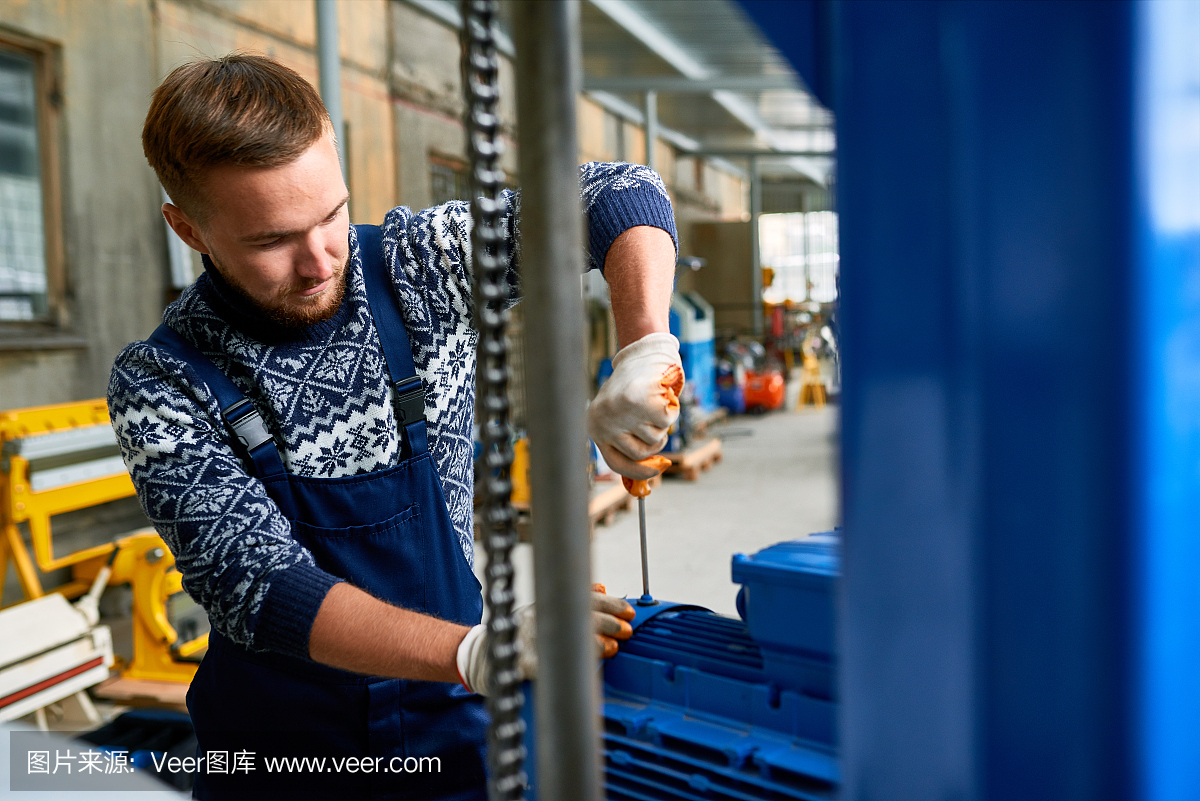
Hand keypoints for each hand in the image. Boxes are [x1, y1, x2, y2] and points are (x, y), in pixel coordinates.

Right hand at [455, 588, 635, 694]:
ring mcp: (533, 640)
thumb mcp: (544, 608)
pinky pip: (552, 664)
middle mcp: (541, 617)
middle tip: (626, 631)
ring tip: (613, 648)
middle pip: (583, 616)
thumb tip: (601, 587)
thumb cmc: (520, 631)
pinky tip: (585, 668)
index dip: (611, 604)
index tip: (629, 612)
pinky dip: (569, 665)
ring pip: (570, 639)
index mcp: (547, 604)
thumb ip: (573, 599)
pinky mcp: (525, 664)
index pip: (585, 598)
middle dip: (609, 623)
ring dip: (596, 643)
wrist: (485, 653)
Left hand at [588, 332, 684, 479]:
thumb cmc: (634, 386)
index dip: (638, 472)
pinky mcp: (642, 403)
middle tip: (656, 422)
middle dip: (655, 442)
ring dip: (662, 424)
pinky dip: (670, 410)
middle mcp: (605, 420)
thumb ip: (626, 439)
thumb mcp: (620, 413)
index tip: (656, 472)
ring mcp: (623, 413)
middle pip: (641, 454)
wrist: (644, 352)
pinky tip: (660, 393)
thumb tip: (644, 476)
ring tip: (653, 401)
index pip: (616, 462)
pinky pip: (666, 422)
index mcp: (595, 425)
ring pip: (656, 438)